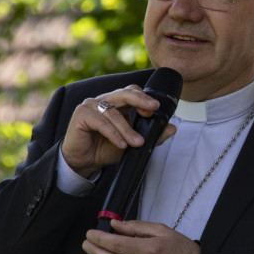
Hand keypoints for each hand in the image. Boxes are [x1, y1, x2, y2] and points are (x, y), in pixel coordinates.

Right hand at [61, 85, 176, 177]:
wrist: (84, 162)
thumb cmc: (106, 149)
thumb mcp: (133, 143)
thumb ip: (152, 135)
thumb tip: (172, 128)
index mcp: (117, 103)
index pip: (132, 91)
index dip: (144, 98)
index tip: (155, 108)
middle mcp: (104, 100)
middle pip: (124, 93)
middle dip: (140, 100)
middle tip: (152, 109)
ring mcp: (91, 105)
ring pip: (114, 112)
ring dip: (127, 129)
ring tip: (137, 143)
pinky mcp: (81, 114)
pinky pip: (101, 122)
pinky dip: (113, 133)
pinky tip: (121, 144)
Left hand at [82, 220, 200, 253]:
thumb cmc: (182, 250)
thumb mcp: (162, 230)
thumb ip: (137, 227)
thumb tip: (116, 225)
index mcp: (149, 249)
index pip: (116, 244)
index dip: (100, 239)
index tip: (90, 234)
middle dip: (94, 251)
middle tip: (86, 243)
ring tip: (94, 252)